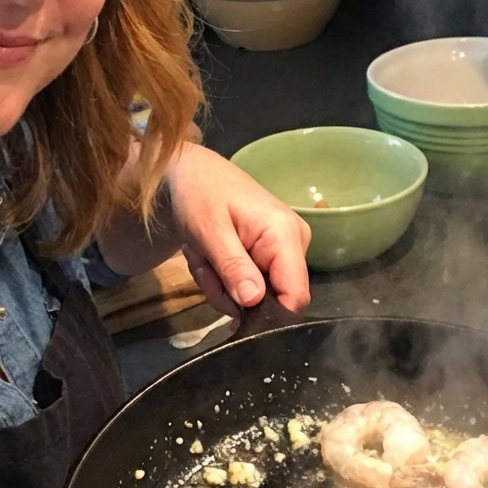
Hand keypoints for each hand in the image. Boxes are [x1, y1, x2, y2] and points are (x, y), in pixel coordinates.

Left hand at [165, 144, 310, 314]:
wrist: (192, 173)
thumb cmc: (199, 194)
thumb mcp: (209, 231)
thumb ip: (233, 266)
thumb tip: (254, 302)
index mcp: (285, 234)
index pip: (295, 295)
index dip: (266, 314)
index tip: (230, 305)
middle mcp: (295, 244)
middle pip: (271, 300)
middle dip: (229, 292)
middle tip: (203, 266)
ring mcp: (284, 250)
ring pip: (255, 296)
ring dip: (220, 284)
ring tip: (203, 255)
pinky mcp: (271, 255)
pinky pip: (249, 285)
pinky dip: (223, 278)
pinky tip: (211, 256)